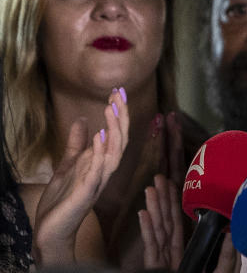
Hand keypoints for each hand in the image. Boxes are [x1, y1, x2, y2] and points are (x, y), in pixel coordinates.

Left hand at [33, 88, 129, 264]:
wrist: (51, 228)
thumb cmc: (62, 199)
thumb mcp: (67, 164)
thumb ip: (77, 144)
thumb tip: (83, 120)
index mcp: (101, 163)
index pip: (115, 135)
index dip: (118, 114)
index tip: (117, 92)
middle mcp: (105, 171)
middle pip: (120, 139)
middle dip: (121, 116)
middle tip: (118, 93)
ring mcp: (97, 181)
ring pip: (114, 152)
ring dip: (113, 130)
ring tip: (110, 108)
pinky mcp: (86, 192)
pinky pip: (97, 170)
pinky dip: (100, 152)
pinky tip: (99, 136)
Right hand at [140, 174, 239, 272]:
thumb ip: (225, 255)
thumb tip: (231, 233)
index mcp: (185, 254)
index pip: (178, 226)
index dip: (175, 205)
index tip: (173, 184)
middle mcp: (171, 255)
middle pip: (166, 223)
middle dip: (162, 200)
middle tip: (159, 177)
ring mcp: (162, 263)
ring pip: (158, 230)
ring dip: (154, 208)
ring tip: (151, 188)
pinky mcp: (156, 268)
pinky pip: (152, 247)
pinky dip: (147, 230)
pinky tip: (143, 213)